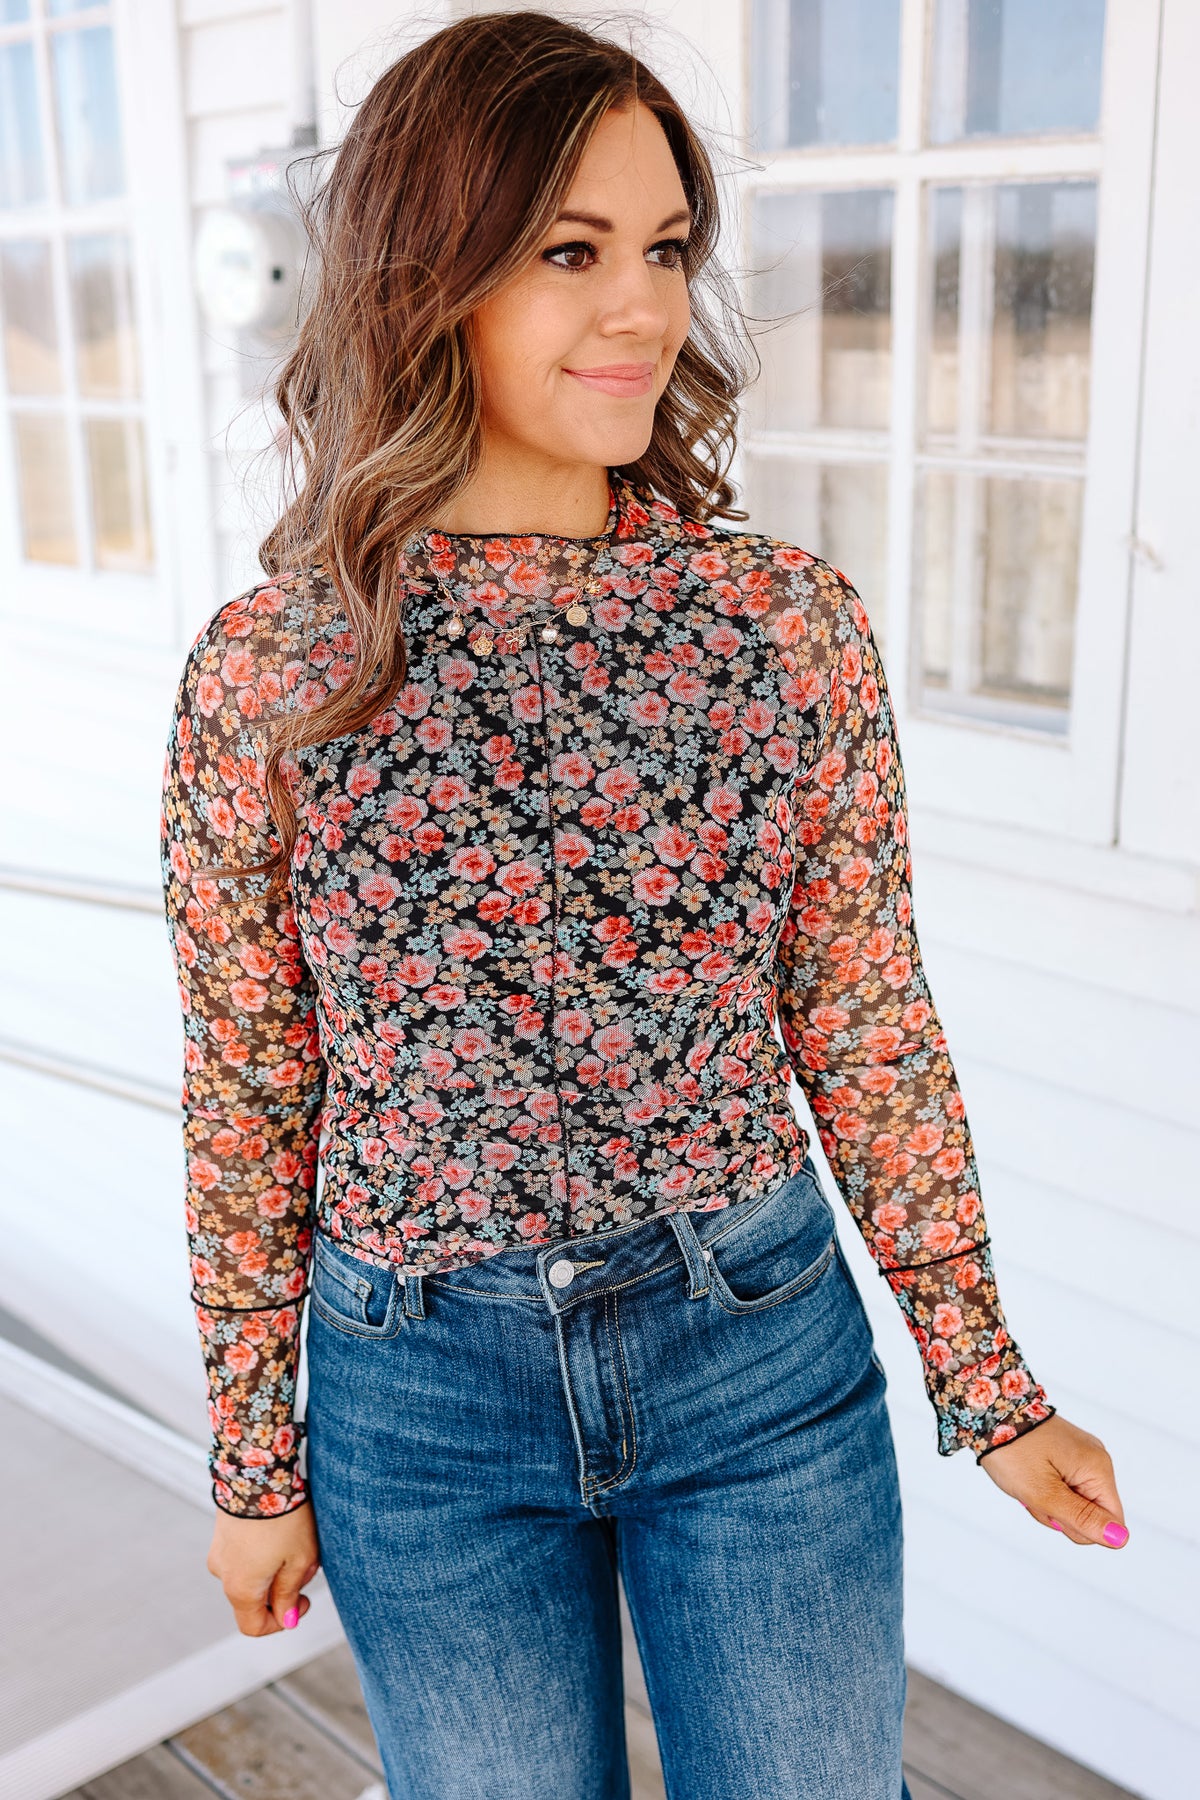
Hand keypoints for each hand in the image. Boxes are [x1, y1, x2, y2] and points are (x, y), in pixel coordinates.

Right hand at [207, 1500, 321, 1635]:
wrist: (258, 1470)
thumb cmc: (284, 1516)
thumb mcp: (299, 1559)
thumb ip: (290, 1594)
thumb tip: (286, 1620)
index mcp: (241, 1589)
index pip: (253, 1626)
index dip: (281, 1621)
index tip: (302, 1600)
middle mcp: (223, 1573)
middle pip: (253, 1598)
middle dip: (282, 1587)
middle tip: (305, 1564)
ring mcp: (219, 1551)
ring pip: (250, 1574)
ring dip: (273, 1567)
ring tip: (296, 1541)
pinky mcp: (222, 1531)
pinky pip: (243, 1553)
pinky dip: (262, 1551)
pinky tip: (282, 1529)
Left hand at [978, 1413, 1128, 1547]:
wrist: (989, 1412)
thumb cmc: (1013, 1450)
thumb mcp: (1043, 1492)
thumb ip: (1082, 1518)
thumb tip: (1120, 1540)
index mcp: (1098, 1468)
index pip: (1112, 1523)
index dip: (1081, 1528)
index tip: (1054, 1508)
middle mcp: (1096, 1461)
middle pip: (1091, 1514)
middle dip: (1059, 1513)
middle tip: (1034, 1493)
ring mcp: (1082, 1456)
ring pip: (1074, 1503)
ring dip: (1048, 1501)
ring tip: (1028, 1480)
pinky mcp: (1067, 1455)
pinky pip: (1064, 1487)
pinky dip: (1045, 1488)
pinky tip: (1029, 1475)